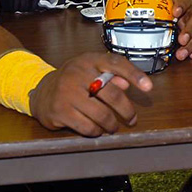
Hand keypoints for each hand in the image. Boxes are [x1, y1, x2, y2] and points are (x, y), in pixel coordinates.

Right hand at [29, 52, 151, 136]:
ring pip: (100, 114)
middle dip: (126, 110)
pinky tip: (98, 130)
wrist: (43, 91)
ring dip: (112, 124)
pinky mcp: (60, 111)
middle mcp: (77, 73)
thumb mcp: (92, 71)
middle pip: (111, 94)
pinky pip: (87, 127)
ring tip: (114, 126)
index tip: (148, 87)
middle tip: (132, 119)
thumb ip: (112, 76)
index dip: (135, 75)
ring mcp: (67, 92)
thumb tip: (127, 85)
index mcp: (89, 60)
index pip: (116, 64)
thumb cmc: (74, 81)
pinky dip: (96, 131)